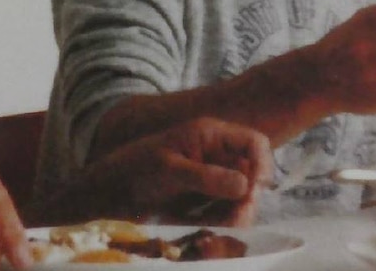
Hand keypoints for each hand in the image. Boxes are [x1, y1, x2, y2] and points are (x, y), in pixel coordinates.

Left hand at [82, 117, 271, 225]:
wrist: (111, 192)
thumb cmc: (135, 169)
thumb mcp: (169, 169)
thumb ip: (207, 176)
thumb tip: (245, 184)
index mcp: (210, 135)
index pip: (254, 142)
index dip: (263, 163)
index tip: (255, 189)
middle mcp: (217, 156)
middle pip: (254, 177)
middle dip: (249, 200)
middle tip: (235, 220)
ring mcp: (214, 180)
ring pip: (244, 200)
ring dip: (237, 218)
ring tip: (217, 234)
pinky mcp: (207, 202)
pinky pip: (228, 216)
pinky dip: (223, 228)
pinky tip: (208, 240)